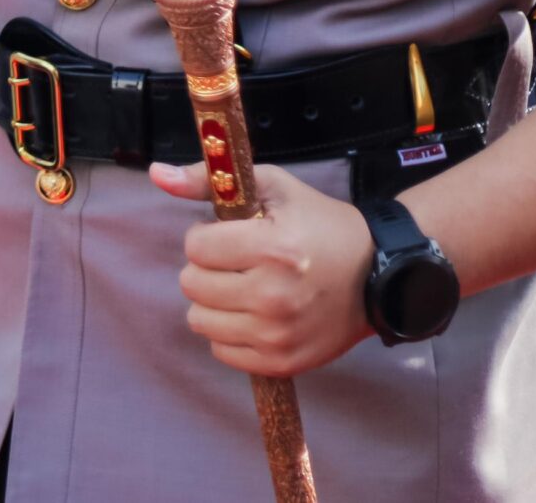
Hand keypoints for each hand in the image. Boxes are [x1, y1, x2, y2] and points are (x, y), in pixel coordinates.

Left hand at [149, 159, 375, 377]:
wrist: (378, 276)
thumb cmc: (320, 225)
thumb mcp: (272, 188)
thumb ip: (207, 180)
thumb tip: (156, 174)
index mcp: (272, 248)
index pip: (195, 248)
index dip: (206, 237)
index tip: (229, 236)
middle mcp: (274, 295)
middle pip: (192, 285)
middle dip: (207, 269)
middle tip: (237, 263)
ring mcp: (278, 334)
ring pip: (199, 321)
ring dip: (213, 303)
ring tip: (243, 288)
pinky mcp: (283, 362)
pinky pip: (222, 352)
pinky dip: (230, 333)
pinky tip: (253, 314)